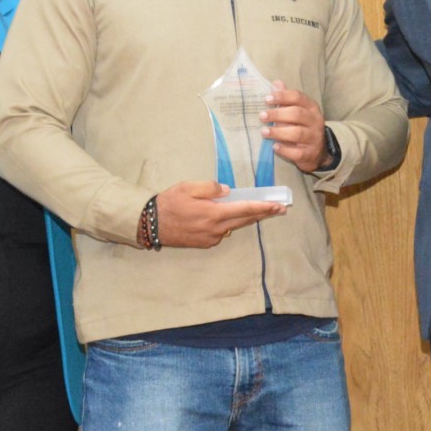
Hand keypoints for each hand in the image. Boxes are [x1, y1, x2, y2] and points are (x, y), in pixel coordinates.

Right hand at [154, 180, 284, 247]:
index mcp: (213, 213)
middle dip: (264, 214)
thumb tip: (227, 191)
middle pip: (245, 220)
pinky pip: (222, 231)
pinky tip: (226, 216)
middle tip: (279, 208)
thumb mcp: (188, 187)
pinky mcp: (205, 243)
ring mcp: (211, 238)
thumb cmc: (169, 202)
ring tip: (258, 209)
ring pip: (234, 226)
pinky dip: (228, 223)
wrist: (151, 225)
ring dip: (246, 218)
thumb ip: (209, 187)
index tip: (277, 205)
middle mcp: (216, 229)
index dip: (263, 207)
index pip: (244, 209)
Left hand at [260, 80, 330, 171]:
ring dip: (278, 132)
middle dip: (278, 114)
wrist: (319, 151)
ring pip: (297, 133)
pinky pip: (297, 152)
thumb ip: (287, 99)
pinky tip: (274, 146)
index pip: (298, 97)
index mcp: (312, 107)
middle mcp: (315, 121)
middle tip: (262, 116)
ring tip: (264, 132)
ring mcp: (314, 138)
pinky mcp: (310, 154)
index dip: (282, 96)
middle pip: (297, 114)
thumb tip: (276, 83)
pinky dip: (285, 149)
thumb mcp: (298, 111)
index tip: (266, 99)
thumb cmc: (303, 127)